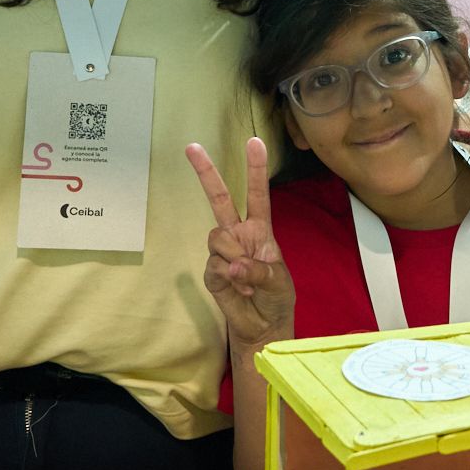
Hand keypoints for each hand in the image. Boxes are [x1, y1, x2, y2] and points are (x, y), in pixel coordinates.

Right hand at [186, 138, 295, 349]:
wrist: (263, 327)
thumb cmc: (275, 298)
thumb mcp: (278, 282)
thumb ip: (258, 271)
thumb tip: (233, 266)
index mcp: (260, 230)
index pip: (257, 195)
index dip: (255, 169)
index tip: (254, 142)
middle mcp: (238, 234)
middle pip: (220, 199)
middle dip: (206, 172)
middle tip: (191, 146)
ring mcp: (222, 252)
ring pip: (218, 237)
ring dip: (234, 257)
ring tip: (248, 280)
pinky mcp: (211, 272)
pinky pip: (215, 264)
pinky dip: (230, 278)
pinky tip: (240, 290)